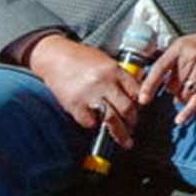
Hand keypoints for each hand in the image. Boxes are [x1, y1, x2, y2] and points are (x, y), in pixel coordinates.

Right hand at [32, 35, 146, 144]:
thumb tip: (136, 94)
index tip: (141, 111)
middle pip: (127, 108)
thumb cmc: (80, 58)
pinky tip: (95, 123)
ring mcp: (89, 94)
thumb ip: (120, 77)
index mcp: (114, 70)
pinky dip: (94, 125)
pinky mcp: (74, 105)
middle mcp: (103, 82)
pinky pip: (89, 122)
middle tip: (133, 128)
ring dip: (120, 133)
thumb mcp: (106, 61)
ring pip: (111, 119)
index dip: (141, 104)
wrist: (54, 56)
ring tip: (124, 139)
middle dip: (133, 122)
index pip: (137, 91)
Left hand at [139, 28, 195, 112]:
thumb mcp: (180, 45)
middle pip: (172, 86)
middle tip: (178, 82)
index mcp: (179, 49)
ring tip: (186, 88)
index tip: (142, 99)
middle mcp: (191, 59)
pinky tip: (180, 120)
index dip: (149, 85)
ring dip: (180, 97)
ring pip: (182, 95)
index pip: (160, 68)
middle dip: (171, 89)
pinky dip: (188, 111)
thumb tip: (154, 81)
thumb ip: (167, 60)